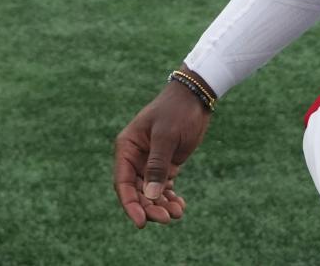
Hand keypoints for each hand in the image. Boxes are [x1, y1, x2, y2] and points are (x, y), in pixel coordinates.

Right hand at [113, 78, 212, 228]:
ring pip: (151, 192)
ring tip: (177, 213)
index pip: (123, 183)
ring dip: (161, 205)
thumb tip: (150, 196)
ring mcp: (150, 162)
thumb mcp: (166, 136)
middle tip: (166, 218)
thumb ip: (157, 165)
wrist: (196, 96)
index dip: (130, 204)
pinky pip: (164, 187)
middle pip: (137, 192)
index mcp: (127, 148)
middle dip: (150, 207)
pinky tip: (180, 206)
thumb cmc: (177, 110)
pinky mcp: (166, 164)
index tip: (141, 222)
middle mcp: (135, 158)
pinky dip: (170, 197)